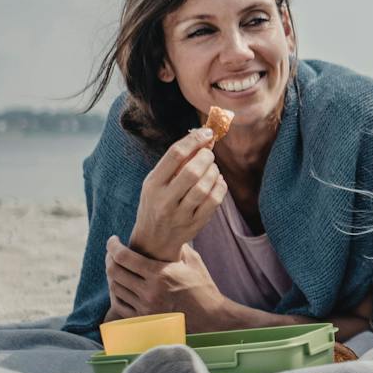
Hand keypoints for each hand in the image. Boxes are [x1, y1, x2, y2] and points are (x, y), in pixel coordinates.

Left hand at [104, 236, 232, 330]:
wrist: (211, 319)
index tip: (113, 240)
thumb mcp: (193, 262)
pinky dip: (116, 294)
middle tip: (112, 253)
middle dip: (109, 259)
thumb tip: (165, 235)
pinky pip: (119, 305)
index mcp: (160, 274)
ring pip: (115, 288)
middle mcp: (149, 291)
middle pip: (114, 272)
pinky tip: (120, 286)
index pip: (124, 257)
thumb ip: (176, 247)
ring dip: (111, 276)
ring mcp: (145, 308)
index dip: (113, 246)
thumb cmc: (204, 289)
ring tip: (116, 268)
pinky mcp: (144, 320)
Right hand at [130, 128, 225, 258]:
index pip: (174, 155)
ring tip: (212, 168)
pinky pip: (214, 201)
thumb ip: (175, 163)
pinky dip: (220, 187)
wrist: (153, 240)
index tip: (207, 132)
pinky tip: (217, 182)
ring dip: (214, 172)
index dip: (194, 140)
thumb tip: (202, 138)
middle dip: (206, 157)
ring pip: (205, 187)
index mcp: (152, 184)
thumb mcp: (156, 182)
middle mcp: (164, 200)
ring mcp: (180, 214)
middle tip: (209, 153)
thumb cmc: (157, 203)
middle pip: (192, 171)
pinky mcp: (195, 224)